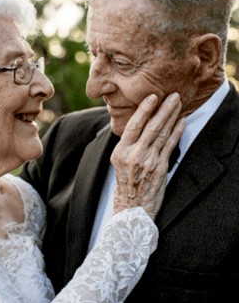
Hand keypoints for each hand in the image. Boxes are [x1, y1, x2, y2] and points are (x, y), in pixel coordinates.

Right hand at [112, 93, 185, 218]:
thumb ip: (128, 145)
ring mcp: (148, 161)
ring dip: (172, 117)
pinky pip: (170, 145)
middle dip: (163, 109)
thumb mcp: (119, 162)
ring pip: (162, 134)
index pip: (134, 125)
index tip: (152, 97)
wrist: (132, 207)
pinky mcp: (160, 168)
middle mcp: (134, 155)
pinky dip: (177, 132)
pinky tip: (182, 121)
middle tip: (172, 95)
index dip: (144, 110)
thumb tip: (137, 125)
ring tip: (178, 103)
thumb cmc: (126, 183)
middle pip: (151, 127)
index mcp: (120, 152)